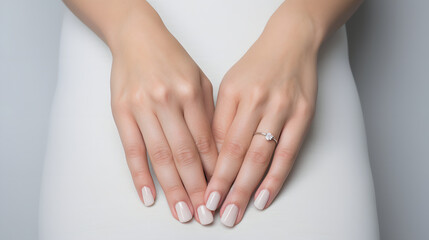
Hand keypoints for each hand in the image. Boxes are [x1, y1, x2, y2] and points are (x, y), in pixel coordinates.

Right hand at [110, 18, 216, 224]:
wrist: (137, 38)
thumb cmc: (172, 60)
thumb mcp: (200, 80)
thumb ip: (208, 114)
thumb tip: (215, 152)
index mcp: (191, 93)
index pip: (206, 141)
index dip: (215, 171)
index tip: (222, 192)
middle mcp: (167, 101)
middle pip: (185, 154)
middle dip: (197, 188)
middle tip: (205, 213)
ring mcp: (142, 107)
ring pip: (160, 156)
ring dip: (173, 189)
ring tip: (183, 212)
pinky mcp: (121, 112)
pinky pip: (132, 150)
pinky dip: (139, 176)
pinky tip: (148, 196)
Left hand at [204, 17, 318, 226]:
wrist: (291, 43)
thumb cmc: (256, 66)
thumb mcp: (229, 86)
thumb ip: (220, 119)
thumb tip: (214, 155)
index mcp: (235, 94)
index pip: (219, 140)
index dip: (211, 170)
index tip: (203, 193)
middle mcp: (258, 102)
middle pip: (238, 152)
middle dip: (225, 186)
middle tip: (215, 213)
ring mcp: (282, 109)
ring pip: (262, 156)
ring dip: (247, 188)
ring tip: (236, 212)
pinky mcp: (303, 116)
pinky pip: (288, 152)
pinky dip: (276, 177)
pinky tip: (265, 196)